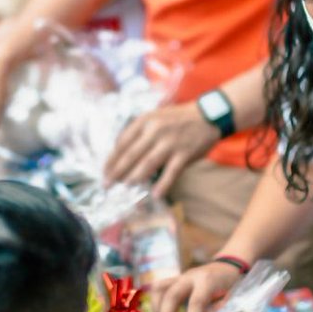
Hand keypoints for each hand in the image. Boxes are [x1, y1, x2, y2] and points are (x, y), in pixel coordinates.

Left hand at [104, 102, 219, 197]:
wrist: (208, 115)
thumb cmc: (177, 119)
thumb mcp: (154, 117)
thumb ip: (138, 132)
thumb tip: (119, 151)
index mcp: (145, 121)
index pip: (122, 142)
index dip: (111, 159)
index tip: (104, 171)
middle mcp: (155, 131)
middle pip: (131, 155)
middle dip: (117, 172)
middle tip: (107, 185)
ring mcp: (170, 143)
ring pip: (147, 164)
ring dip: (134, 178)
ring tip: (125, 188)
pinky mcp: (184, 154)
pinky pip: (171, 172)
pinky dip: (163, 184)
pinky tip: (155, 195)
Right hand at [153, 261, 243, 311]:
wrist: (227, 266)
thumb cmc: (231, 284)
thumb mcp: (233, 297)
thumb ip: (223, 311)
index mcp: (207, 281)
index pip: (196, 303)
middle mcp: (190, 276)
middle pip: (172, 295)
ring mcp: (180, 276)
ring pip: (160, 289)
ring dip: (157, 309)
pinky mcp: (175, 279)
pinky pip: (159, 288)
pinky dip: (155, 302)